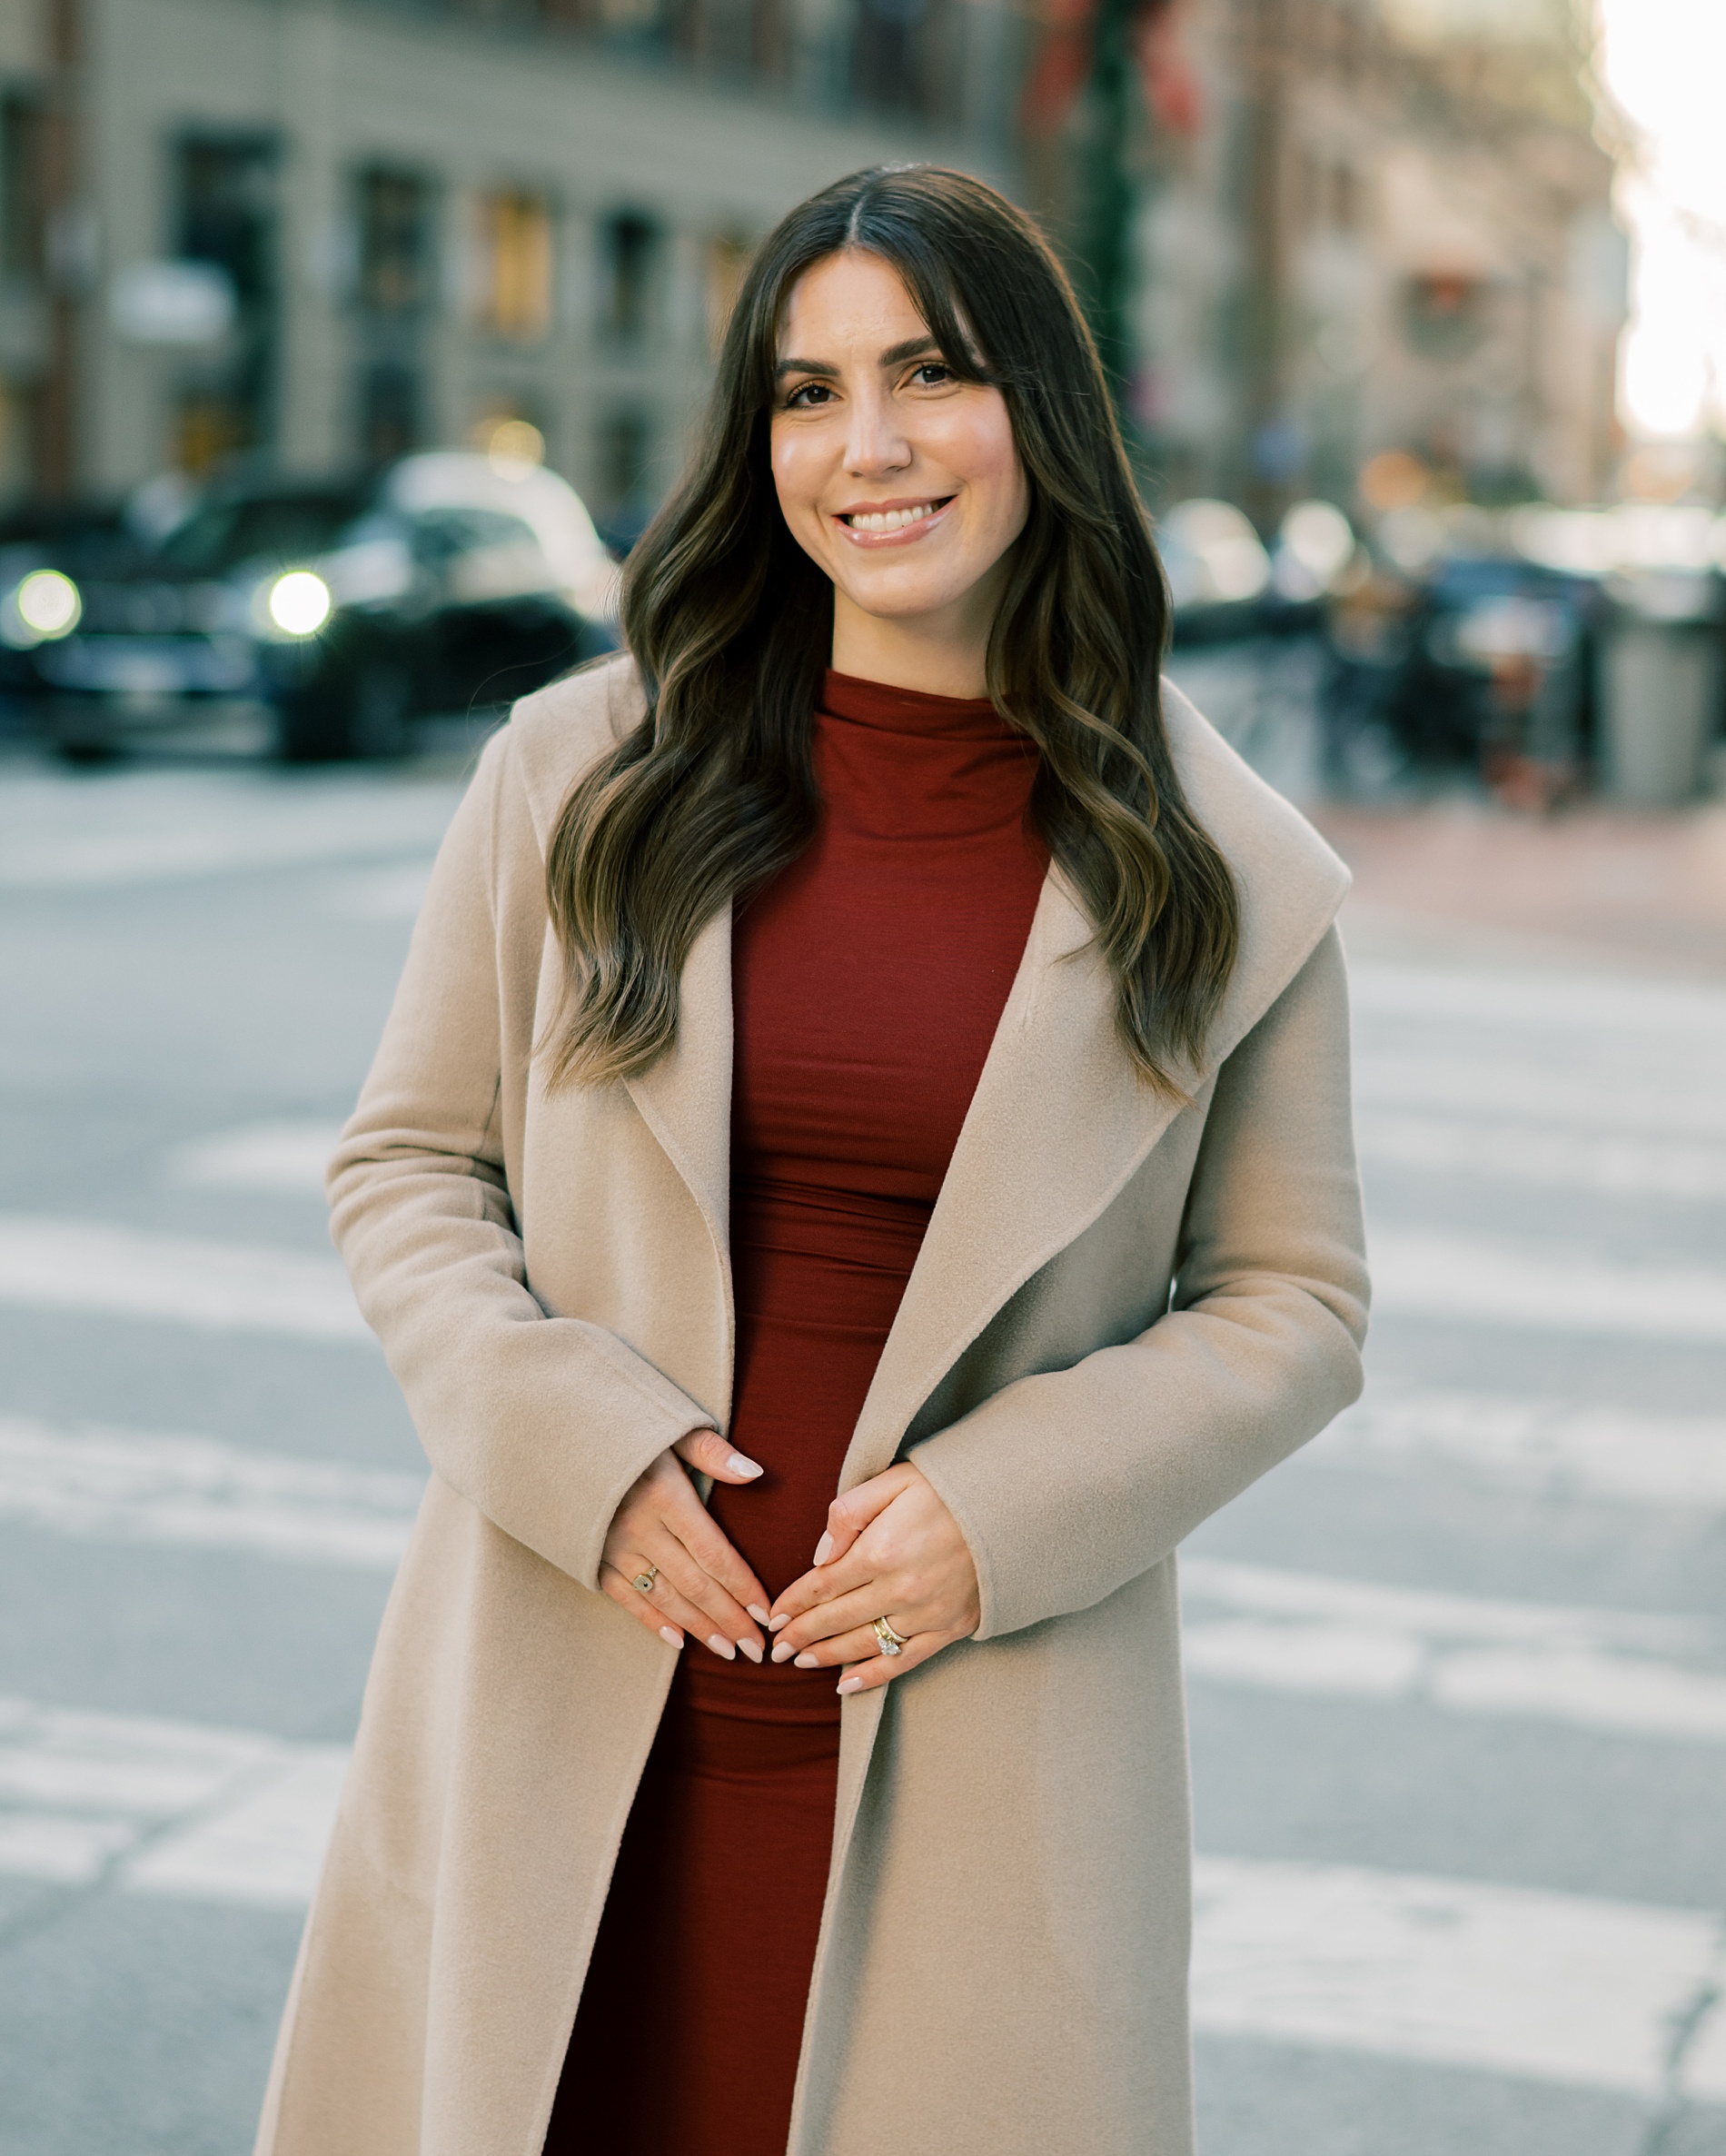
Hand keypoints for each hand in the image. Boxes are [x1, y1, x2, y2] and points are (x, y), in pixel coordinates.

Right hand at [600, 1430, 770, 1662]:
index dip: (743, 1587)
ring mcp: (612, 1547)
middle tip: (757, 1650)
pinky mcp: (591, 1557)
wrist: (550, 1433)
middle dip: (729, 1620)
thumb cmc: (620, 1423)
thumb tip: (755, 1473)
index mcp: (665, 1495)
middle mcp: (639, 1528)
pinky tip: (677, 1642)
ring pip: (664, 1598)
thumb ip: (711, 1452)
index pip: (714, 1553)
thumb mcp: (668, 1425)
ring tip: (727, 1651)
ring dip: (698, 1628)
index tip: (767, 1612)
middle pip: (695, 1584)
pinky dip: (652, 1622)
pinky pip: (625, 1598)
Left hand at [766, 1462, 979, 1694]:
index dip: (793, 1603)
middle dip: (800, 1635)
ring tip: (799, 1662)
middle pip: (836, 1619)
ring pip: (864, 1643)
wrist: (1015, 1507)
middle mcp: (901, 1588)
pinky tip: (845, 1684)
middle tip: (775, 1648)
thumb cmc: (948, 1487)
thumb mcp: (893, 1481)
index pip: (822, 1585)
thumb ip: (848, 1514)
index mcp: (881, 1550)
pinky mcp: (951, 1628)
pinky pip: (904, 1660)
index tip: (773, 1615)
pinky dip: (872, 1676)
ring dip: (826, 1656)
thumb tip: (819, 1557)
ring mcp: (927, 1613)